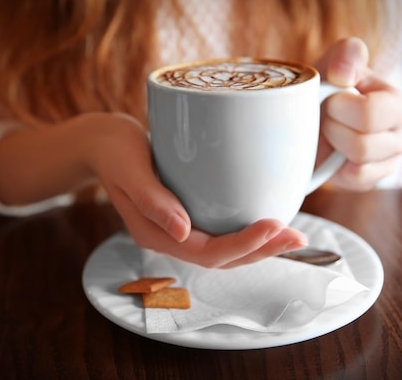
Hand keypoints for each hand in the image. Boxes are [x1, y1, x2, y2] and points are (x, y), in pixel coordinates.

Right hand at [85, 113, 307, 267]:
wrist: (103, 143)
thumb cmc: (115, 150)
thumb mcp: (129, 169)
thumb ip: (152, 200)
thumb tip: (183, 231)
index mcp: (155, 234)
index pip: (206, 253)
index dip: (243, 245)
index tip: (274, 226)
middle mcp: (171, 237)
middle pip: (222, 259)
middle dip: (262, 251)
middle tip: (298, 238)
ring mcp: (179, 229)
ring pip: (225, 250)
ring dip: (260, 246)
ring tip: (292, 236)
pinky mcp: (188, 213)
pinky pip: (221, 231)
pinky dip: (247, 231)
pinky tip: (268, 221)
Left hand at [316, 37, 401, 189]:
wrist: (316, 114)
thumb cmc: (330, 89)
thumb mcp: (336, 63)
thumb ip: (346, 54)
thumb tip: (343, 74)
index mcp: (398, 105)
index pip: (370, 114)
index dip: (339, 107)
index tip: (330, 98)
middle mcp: (401, 136)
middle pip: (363, 145)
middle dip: (334, 128)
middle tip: (327, 117)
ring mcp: (388, 162)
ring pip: (359, 166)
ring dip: (335, 146)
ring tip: (330, 132)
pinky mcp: (371, 181)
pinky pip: (354, 181)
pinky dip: (337, 168)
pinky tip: (333, 152)